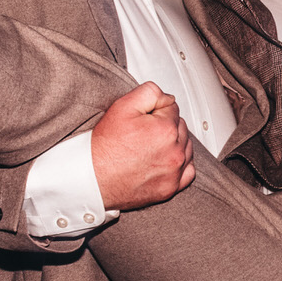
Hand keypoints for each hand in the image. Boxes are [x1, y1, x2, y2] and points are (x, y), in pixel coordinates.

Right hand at [89, 82, 194, 208]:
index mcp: (166, 130)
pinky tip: (166, 159)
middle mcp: (174, 152)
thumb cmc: (105, 147)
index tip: (142, 118)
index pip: (172, 107)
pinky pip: (188, 171)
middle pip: (180, 126)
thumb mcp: (122, 106)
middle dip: (166, 124)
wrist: (92, 178)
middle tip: (143, 131)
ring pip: (186, 147)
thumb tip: (167, 97)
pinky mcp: (170, 188)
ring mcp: (174, 172)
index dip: (155, 109)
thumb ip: (150, 92)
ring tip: (151, 145)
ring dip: (174, 142)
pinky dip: (181, 164)